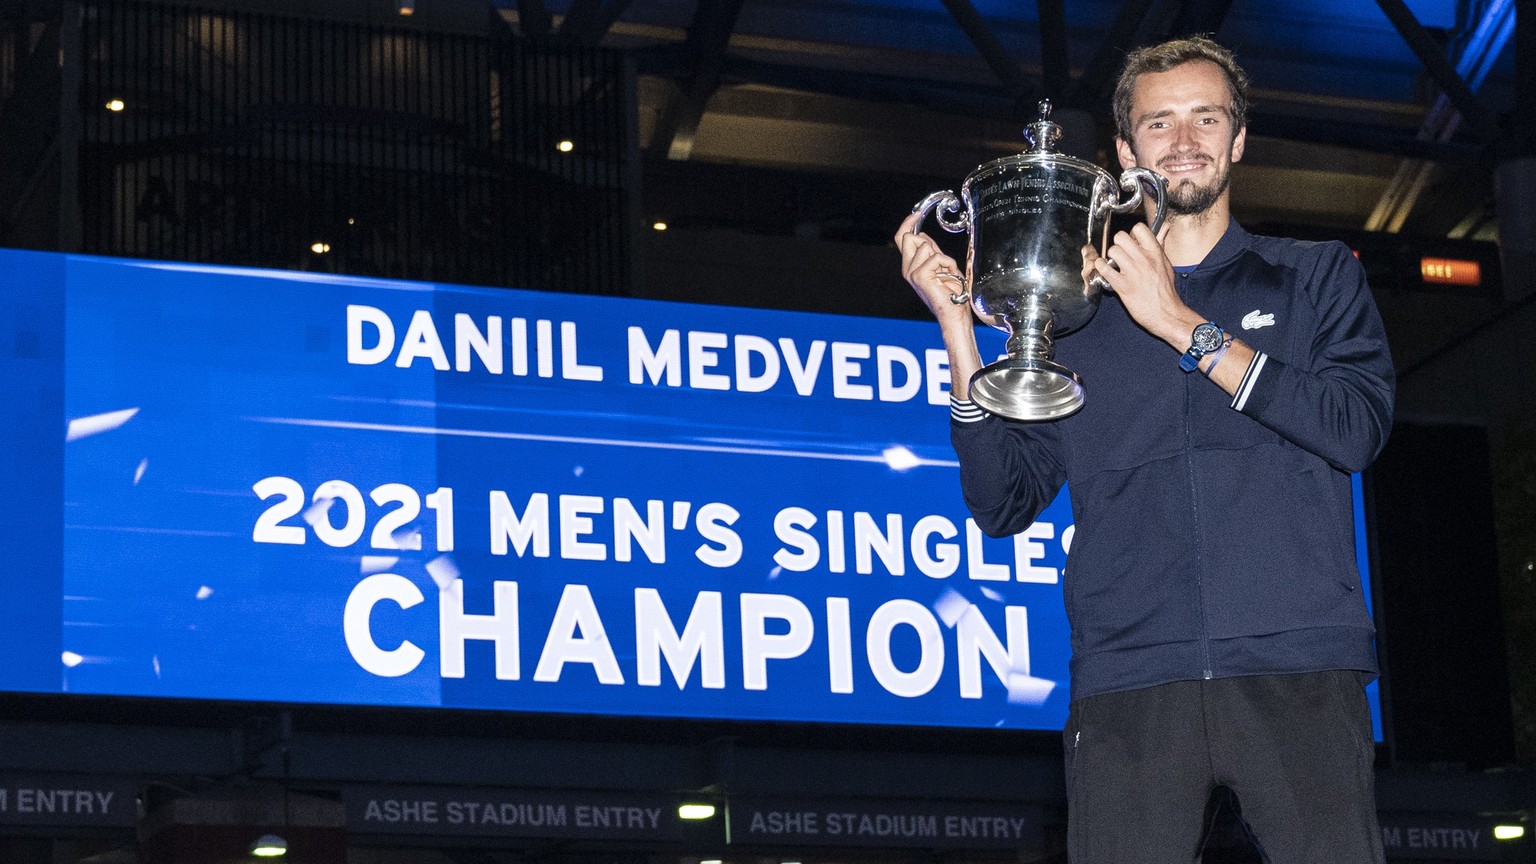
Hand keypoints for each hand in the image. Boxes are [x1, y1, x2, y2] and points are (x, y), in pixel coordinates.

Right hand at [894, 212, 972, 324]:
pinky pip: (936, 257)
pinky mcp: (919, 276)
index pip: (901, 238)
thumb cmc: (952, 293)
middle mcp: (908, 269)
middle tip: (942, 261)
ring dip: (942, 256)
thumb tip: (922, 234)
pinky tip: (950, 277)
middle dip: (929, 242)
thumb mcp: (941, 264)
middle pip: (909, 237)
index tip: (917, 213)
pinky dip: (948, 264)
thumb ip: (931, 251)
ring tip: (947, 273)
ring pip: (924, 245)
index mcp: (911, 265)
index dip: (907, 223)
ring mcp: (911, 273)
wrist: (954, 313)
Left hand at [1090, 221, 1202, 349]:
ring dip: (1109, 257)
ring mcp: (1133, 272)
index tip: (1131, 241)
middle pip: (1121, 237)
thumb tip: (1163, 228)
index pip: (1139, 228)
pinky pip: (1105, 269)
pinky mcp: (1123, 286)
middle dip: (1118, 244)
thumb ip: (1160, 245)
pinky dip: (1101, 268)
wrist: (1166, 314)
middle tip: (1119, 253)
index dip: (1131, 233)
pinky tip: (1105, 271)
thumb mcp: (1166, 264)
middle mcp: (1144, 260)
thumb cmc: (1166, 291)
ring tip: (1113, 264)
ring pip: (1112, 251)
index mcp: (1155, 253)